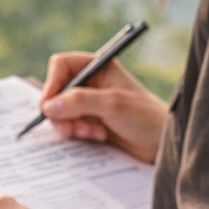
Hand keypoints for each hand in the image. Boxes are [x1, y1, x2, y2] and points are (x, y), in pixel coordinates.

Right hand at [39, 53, 167, 162]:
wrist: (160, 142)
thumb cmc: (145, 116)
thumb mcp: (112, 104)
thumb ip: (79, 102)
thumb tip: (48, 106)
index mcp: (98, 68)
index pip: (61, 66)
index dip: (52, 84)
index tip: (49, 106)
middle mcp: (90, 84)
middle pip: (56, 93)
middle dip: (62, 113)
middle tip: (73, 129)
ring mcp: (88, 104)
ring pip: (60, 113)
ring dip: (71, 126)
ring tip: (92, 133)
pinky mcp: (88, 122)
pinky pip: (69, 127)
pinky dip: (77, 134)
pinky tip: (97, 137)